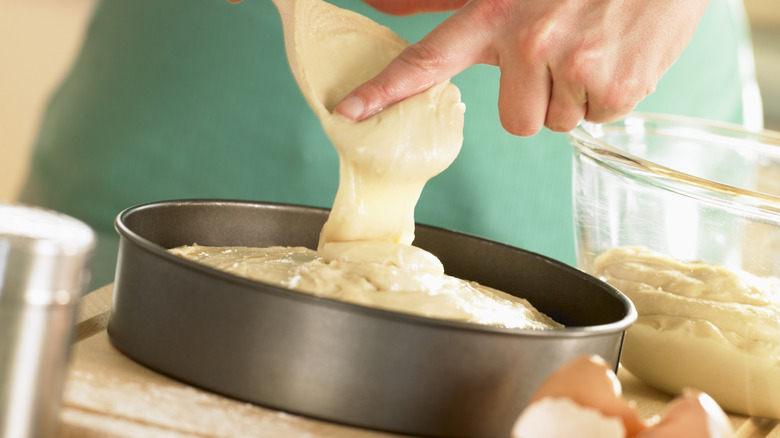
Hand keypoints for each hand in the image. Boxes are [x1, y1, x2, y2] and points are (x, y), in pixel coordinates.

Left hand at [336, 0, 709, 135]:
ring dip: (576, 94)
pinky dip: (611, 94)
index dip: (384, 90)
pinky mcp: (616, 85)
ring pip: (557, 122)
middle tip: (563, 53)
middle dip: (539, 97)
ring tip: (594, 45)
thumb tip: (380, 2)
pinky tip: (619, 53)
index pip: (426, 59)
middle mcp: (528, 41)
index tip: (349, 113)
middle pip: (515, 120)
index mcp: (494, 13)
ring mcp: (573, 64)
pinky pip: (598, 118)